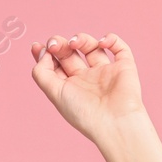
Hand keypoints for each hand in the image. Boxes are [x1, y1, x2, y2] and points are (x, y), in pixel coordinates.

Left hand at [29, 32, 145, 141]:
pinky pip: (119, 47)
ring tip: (74, 43)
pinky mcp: (124, 67)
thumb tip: (42, 53)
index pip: (56, 65)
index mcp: (70, 87)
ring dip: (81, 39)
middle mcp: (87, 79)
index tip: (37, 46)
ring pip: (92, 47)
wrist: (114, 122)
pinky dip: (111, 39)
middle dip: (60, 44)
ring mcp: (105, 72)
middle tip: (54, 43)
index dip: (46, 54)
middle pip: (71, 53)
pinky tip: (101, 43)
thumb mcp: (55, 94)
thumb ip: (42, 73)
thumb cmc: (84, 113)